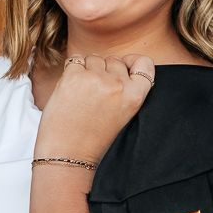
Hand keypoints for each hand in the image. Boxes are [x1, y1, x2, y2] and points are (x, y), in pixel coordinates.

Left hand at [33, 52, 155, 162]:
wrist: (68, 154)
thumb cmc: (92, 139)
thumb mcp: (123, 115)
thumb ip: (126, 91)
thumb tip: (121, 64)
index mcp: (135, 96)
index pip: (144, 63)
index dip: (132, 62)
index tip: (124, 67)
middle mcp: (118, 85)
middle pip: (115, 60)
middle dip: (105, 71)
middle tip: (95, 94)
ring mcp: (95, 78)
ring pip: (94, 58)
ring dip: (87, 70)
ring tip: (82, 94)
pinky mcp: (73, 76)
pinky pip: (74, 60)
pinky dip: (71, 71)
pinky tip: (70, 90)